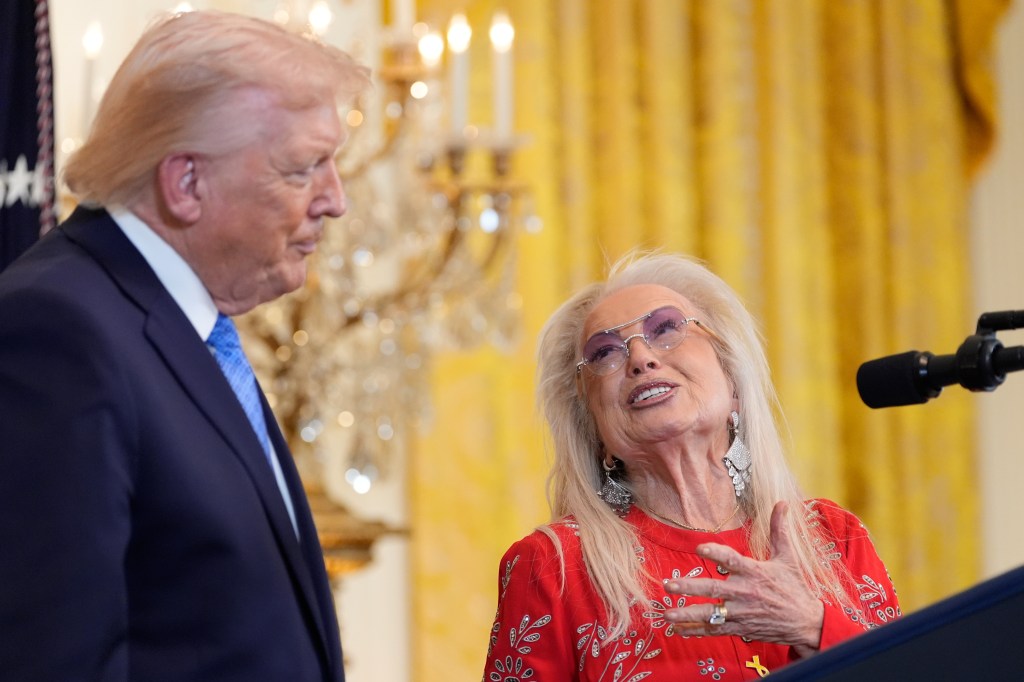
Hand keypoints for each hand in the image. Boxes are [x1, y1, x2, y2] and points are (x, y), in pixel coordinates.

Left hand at [662, 501, 824, 656]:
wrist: (807, 623)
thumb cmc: (794, 587)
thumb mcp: (788, 557)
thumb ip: (779, 529)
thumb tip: (782, 502)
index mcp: (755, 572)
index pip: (733, 560)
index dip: (716, 553)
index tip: (700, 547)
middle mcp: (745, 593)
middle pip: (714, 589)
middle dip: (690, 588)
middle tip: (669, 585)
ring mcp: (741, 613)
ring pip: (710, 614)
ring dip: (687, 614)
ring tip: (666, 613)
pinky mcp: (740, 628)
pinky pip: (715, 630)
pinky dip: (695, 631)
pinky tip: (677, 630)